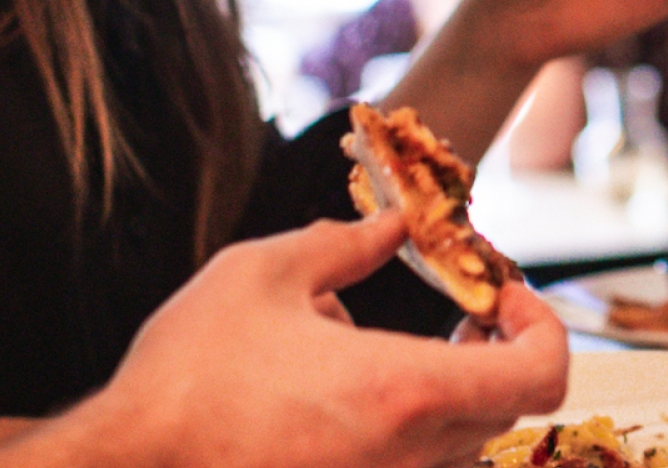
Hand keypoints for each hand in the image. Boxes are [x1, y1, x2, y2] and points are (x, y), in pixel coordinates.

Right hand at [68, 216, 567, 467]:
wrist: (125, 466)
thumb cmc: (187, 376)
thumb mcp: (261, 275)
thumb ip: (343, 243)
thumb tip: (393, 223)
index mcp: (406, 390)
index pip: (541, 374)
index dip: (542, 328)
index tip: (502, 297)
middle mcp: (410, 455)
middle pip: (505, 407)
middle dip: (497, 351)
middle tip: (468, 313)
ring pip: (460, 445)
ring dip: (451, 394)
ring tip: (400, 353)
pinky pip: (411, 467)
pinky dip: (408, 432)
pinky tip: (354, 401)